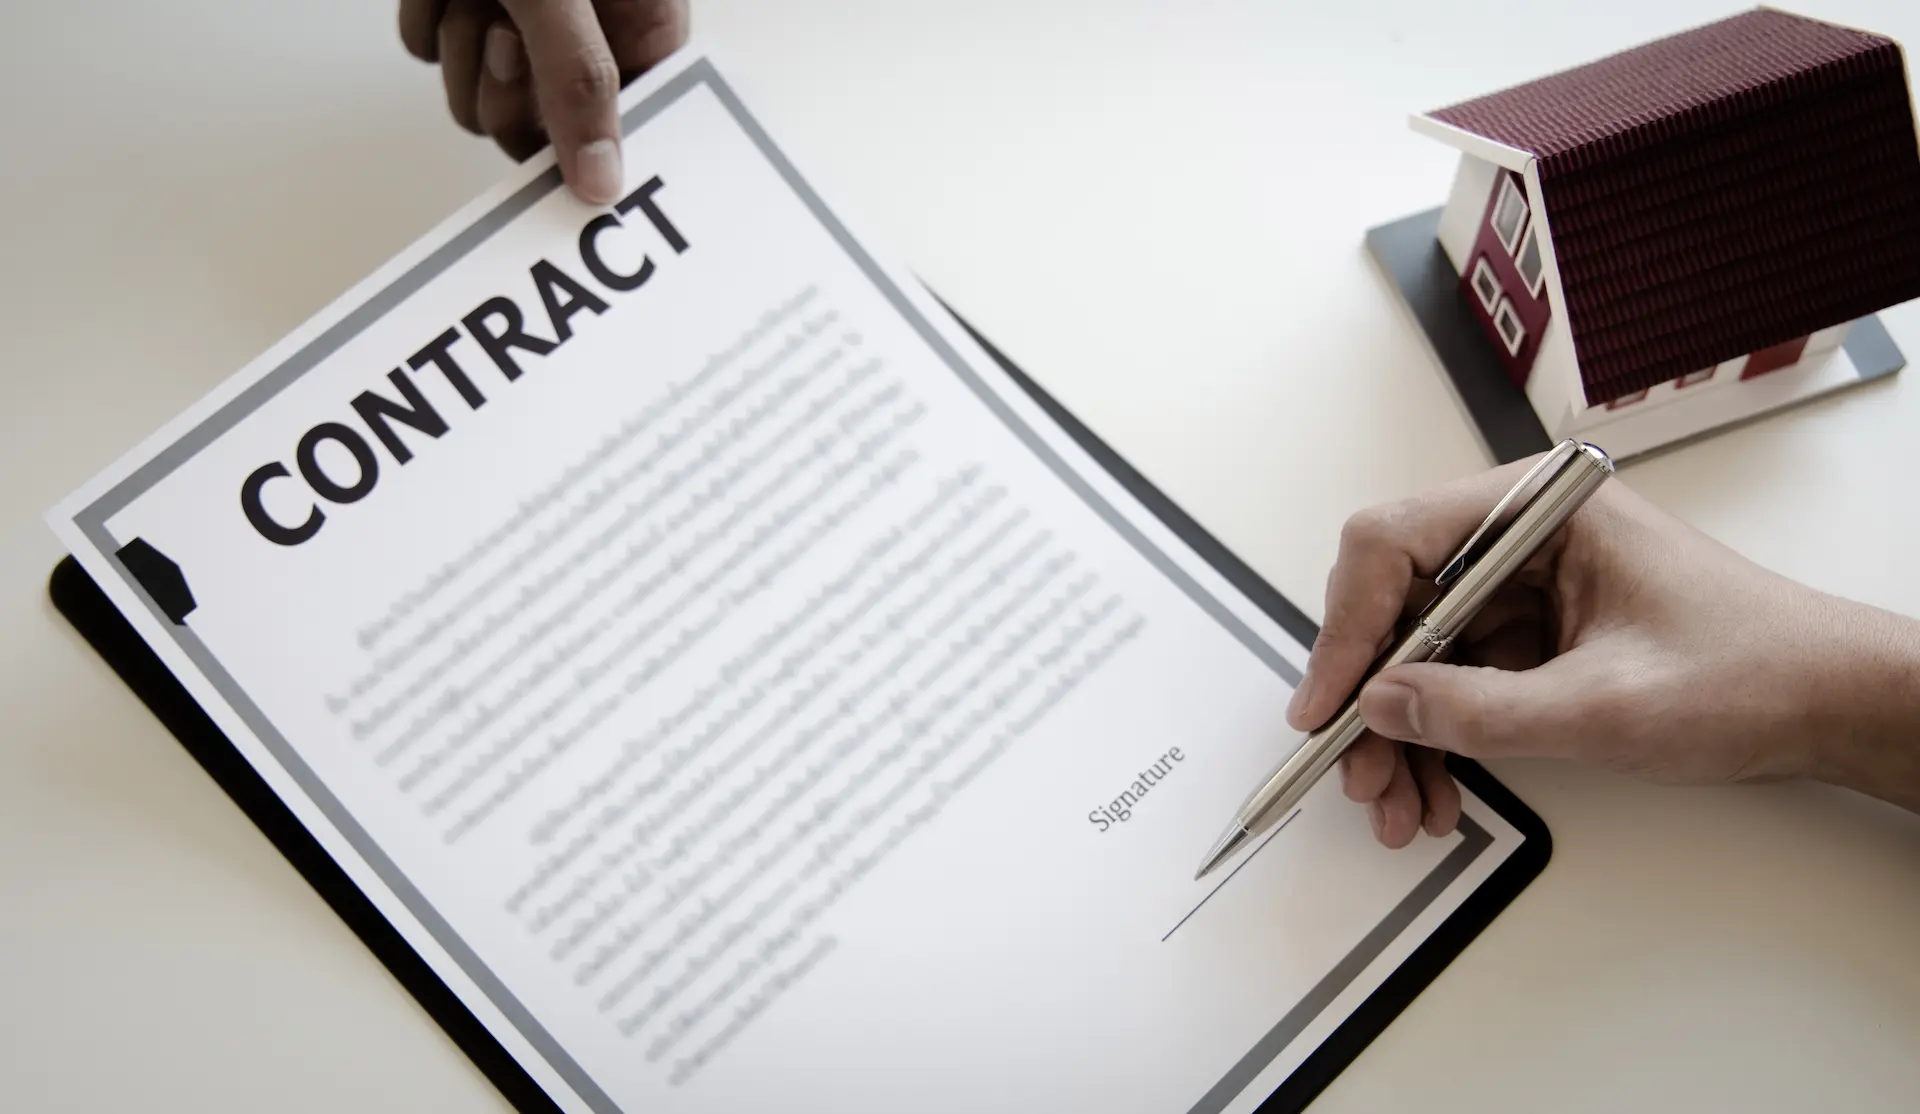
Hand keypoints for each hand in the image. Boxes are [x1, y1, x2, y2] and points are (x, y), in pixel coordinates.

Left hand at [399, 0, 690, 203]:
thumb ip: (581, 83)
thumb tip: (600, 185)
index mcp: (639, 22)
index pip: (630, 122)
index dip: (591, 147)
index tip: (565, 174)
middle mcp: (584, 31)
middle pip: (539, 128)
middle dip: (508, 92)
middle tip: (509, 39)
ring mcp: (517, 20)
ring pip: (475, 100)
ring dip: (462, 51)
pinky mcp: (457, 5)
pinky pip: (430, 50)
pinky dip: (427, 18)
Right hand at [1287, 456, 1919, 847]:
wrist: (1830, 705)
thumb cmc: (1752, 672)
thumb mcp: (1605, 706)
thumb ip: (1480, 708)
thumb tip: (1379, 707)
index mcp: (1538, 506)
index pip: (1395, 541)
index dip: (1347, 626)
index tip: (1329, 704)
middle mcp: (1521, 534)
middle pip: (1395, 603)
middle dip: (1370, 699)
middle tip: (1358, 773)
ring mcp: (1526, 585)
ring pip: (1418, 653)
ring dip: (1400, 735)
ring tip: (1399, 806)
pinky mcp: (1534, 634)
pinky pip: (1457, 681)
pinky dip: (1440, 740)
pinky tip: (1438, 793)